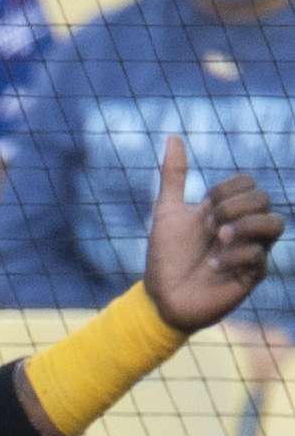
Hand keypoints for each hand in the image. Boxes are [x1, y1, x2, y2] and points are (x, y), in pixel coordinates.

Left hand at [144, 136, 282, 329]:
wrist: (159, 298)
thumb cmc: (165, 257)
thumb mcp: (166, 211)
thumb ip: (173, 176)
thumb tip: (172, 136)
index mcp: (229, 210)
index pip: (248, 183)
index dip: (227, 189)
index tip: (201, 209)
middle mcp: (244, 229)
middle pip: (264, 199)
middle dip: (234, 206)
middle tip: (208, 225)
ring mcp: (251, 252)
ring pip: (275, 224)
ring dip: (247, 225)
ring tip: (219, 237)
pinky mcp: (250, 277)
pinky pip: (259, 257)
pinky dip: (235, 256)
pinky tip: (212, 264)